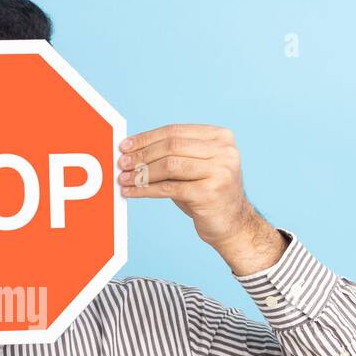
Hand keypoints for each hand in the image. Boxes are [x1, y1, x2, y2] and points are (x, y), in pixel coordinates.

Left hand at [117, 123, 285, 274]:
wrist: (233, 224)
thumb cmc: (207, 193)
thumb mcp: (194, 167)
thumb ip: (173, 154)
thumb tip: (132, 150)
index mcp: (221, 137)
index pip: (175, 131)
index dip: (147, 138)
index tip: (125, 145)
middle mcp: (224, 151)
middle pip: (171, 146)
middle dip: (142, 155)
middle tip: (122, 163)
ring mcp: (220, 171)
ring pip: (169, 165)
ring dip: (142, 172)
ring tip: (124, 178)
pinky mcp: (210, 193)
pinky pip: (169, 188)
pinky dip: (146, 190)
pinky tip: (132, 192)